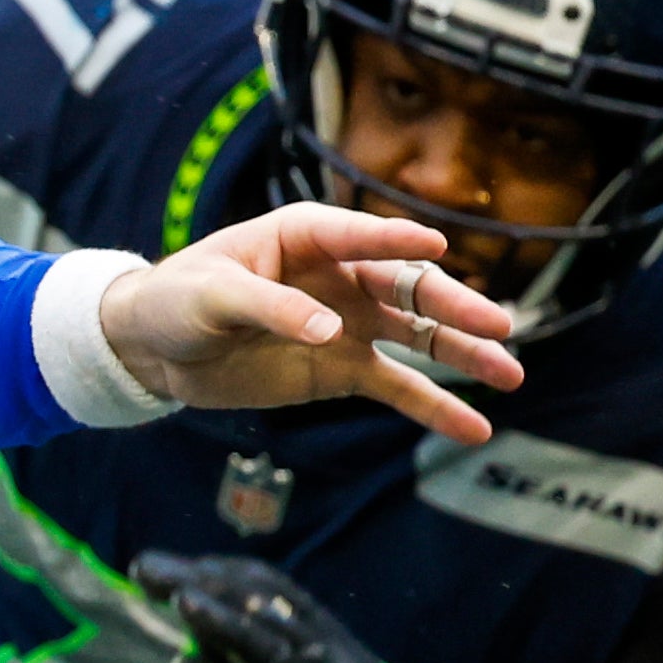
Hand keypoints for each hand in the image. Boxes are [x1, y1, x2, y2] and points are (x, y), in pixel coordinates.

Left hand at [99, 205, 514, 442]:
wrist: (153, 348)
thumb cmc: (175, 300)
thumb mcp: (212, 297)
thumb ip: (269, 309)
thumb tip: (331, 331)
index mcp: (304, 237)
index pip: (359, 234)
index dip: (394, 240)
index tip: (434, 247)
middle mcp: (338, 274)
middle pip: (406, 287)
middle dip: (452, 307)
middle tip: (500, 326)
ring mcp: (346, 323)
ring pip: (416, 336)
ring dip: (462, 354)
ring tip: (509, 374)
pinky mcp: (341, 368)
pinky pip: (397, 387)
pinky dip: (433, 406)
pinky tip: (475, 428)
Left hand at [132, 550, 390, 662]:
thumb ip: (243, 656)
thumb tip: (186, 614)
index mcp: (334, 641)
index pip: (273, 587)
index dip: (216, 569)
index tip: (162, 565)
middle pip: (267, 608)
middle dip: (206, 582)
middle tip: (146, 566)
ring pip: (272, 653)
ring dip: (224, 621)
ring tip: (180, 596)